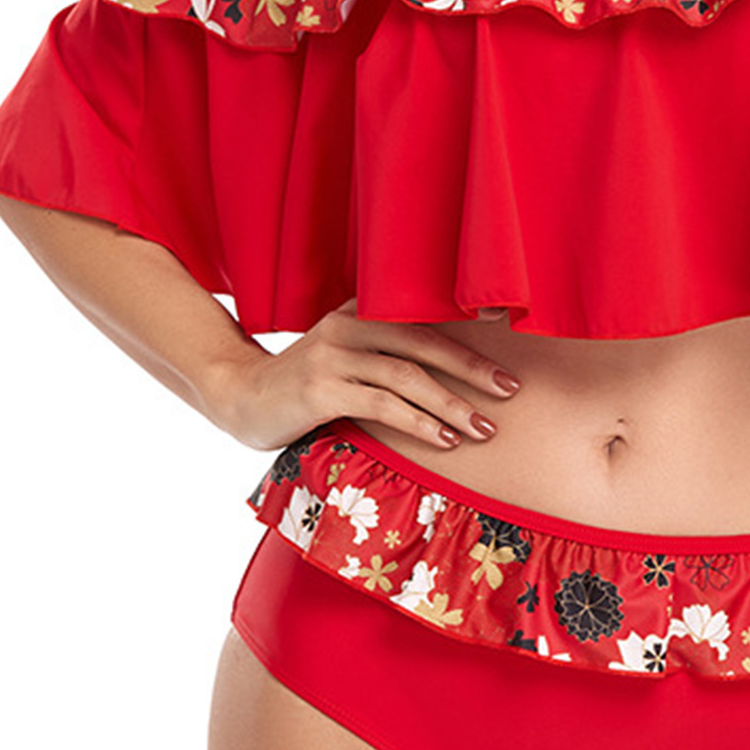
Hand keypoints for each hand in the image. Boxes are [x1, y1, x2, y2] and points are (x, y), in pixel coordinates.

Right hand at [204, 297, 519, 450]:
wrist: (240, 397)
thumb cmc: (305, 384)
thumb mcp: (346, 355)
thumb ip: (386, 353)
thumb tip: (450, 369)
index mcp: (359, 311)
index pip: (422, 312)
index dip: (467, 319)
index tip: (507, 328)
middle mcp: (348, 326)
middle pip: (423, 342)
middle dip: (472, 368)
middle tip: (509, 388)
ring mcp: (332, 356)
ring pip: (407, 376)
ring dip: (451, 404)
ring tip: (483, 427)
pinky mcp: (320, 389)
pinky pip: (381, 404)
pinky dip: (418, 422)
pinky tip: (443, 438)